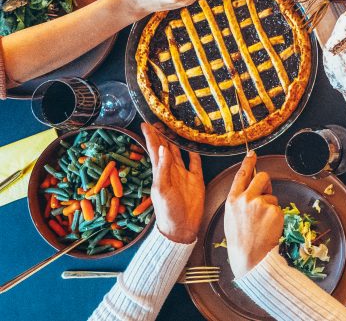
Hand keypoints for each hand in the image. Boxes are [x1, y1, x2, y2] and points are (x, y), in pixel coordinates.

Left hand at [141, 122, 203, 243]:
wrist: (182, 227)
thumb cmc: (167, 211)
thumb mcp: (162, 190)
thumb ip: (163, 169)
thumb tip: (164, 148)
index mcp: (160, 172)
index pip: (155, 150)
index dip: (151, 137)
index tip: (146, 124)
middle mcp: (171, 170)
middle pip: (166, 148)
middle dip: (163, 135)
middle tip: (160, 120)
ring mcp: (184, 174)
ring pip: (179, 152)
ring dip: (177, 141)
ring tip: (175, 127)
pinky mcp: (196, 179)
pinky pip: (195, 162)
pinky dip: (194, 152)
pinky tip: (194, 144)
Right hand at [224, 152, 282, 277]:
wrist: (250, 257)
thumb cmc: (241, 241)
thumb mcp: (232, 218)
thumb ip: (240, 202)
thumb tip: (252, 191)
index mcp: (233, 201)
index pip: (241, 175)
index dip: (248, 162)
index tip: (252, 154)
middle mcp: (245, 199)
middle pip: (261, 177)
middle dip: (266, 183)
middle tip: (266, 195)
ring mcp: (260, 203)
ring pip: (272, 196)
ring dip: (270, 206)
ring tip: (263, 223)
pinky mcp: (273, 210)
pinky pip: (278, 208)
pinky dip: (276, 216)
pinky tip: (269, 227)